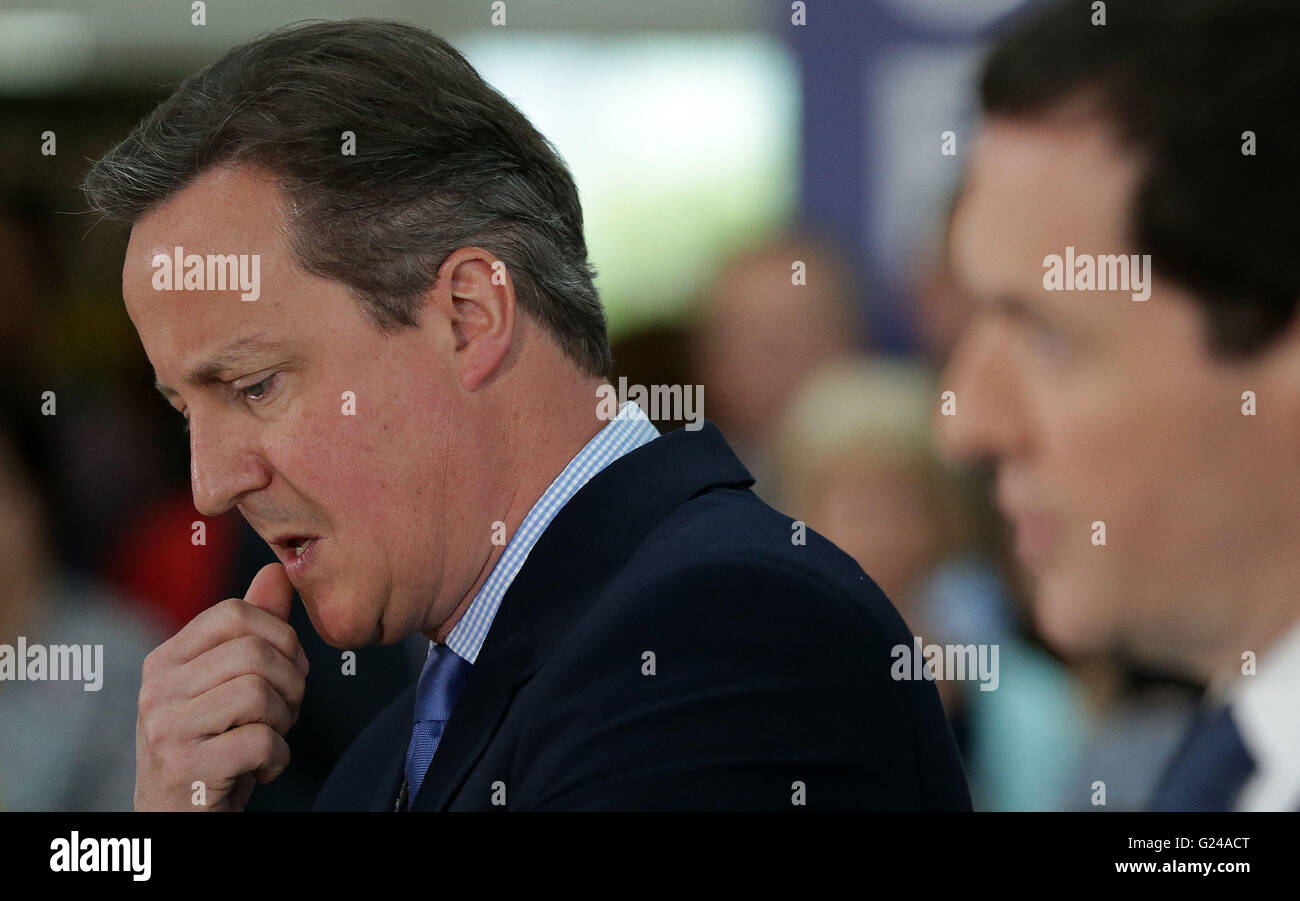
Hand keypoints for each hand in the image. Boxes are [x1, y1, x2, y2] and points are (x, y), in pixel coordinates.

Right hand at [134, 563, 307, 810]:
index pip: (234, 613)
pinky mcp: (185, 768)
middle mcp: (157, 689)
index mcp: (165, 660)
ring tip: (271, 738)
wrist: (181, 819)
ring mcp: (166, 729)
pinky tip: (261, 768)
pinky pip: (261, 741)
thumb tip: (277, 570)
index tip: (289, 667)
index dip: (280, 635)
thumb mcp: (231, 684)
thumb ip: (254, 629)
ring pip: (259, 692)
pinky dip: (278, 758)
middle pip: (255, 652)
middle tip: (286, 710)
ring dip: (285, 720)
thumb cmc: (215, 746)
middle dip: (292, 682)